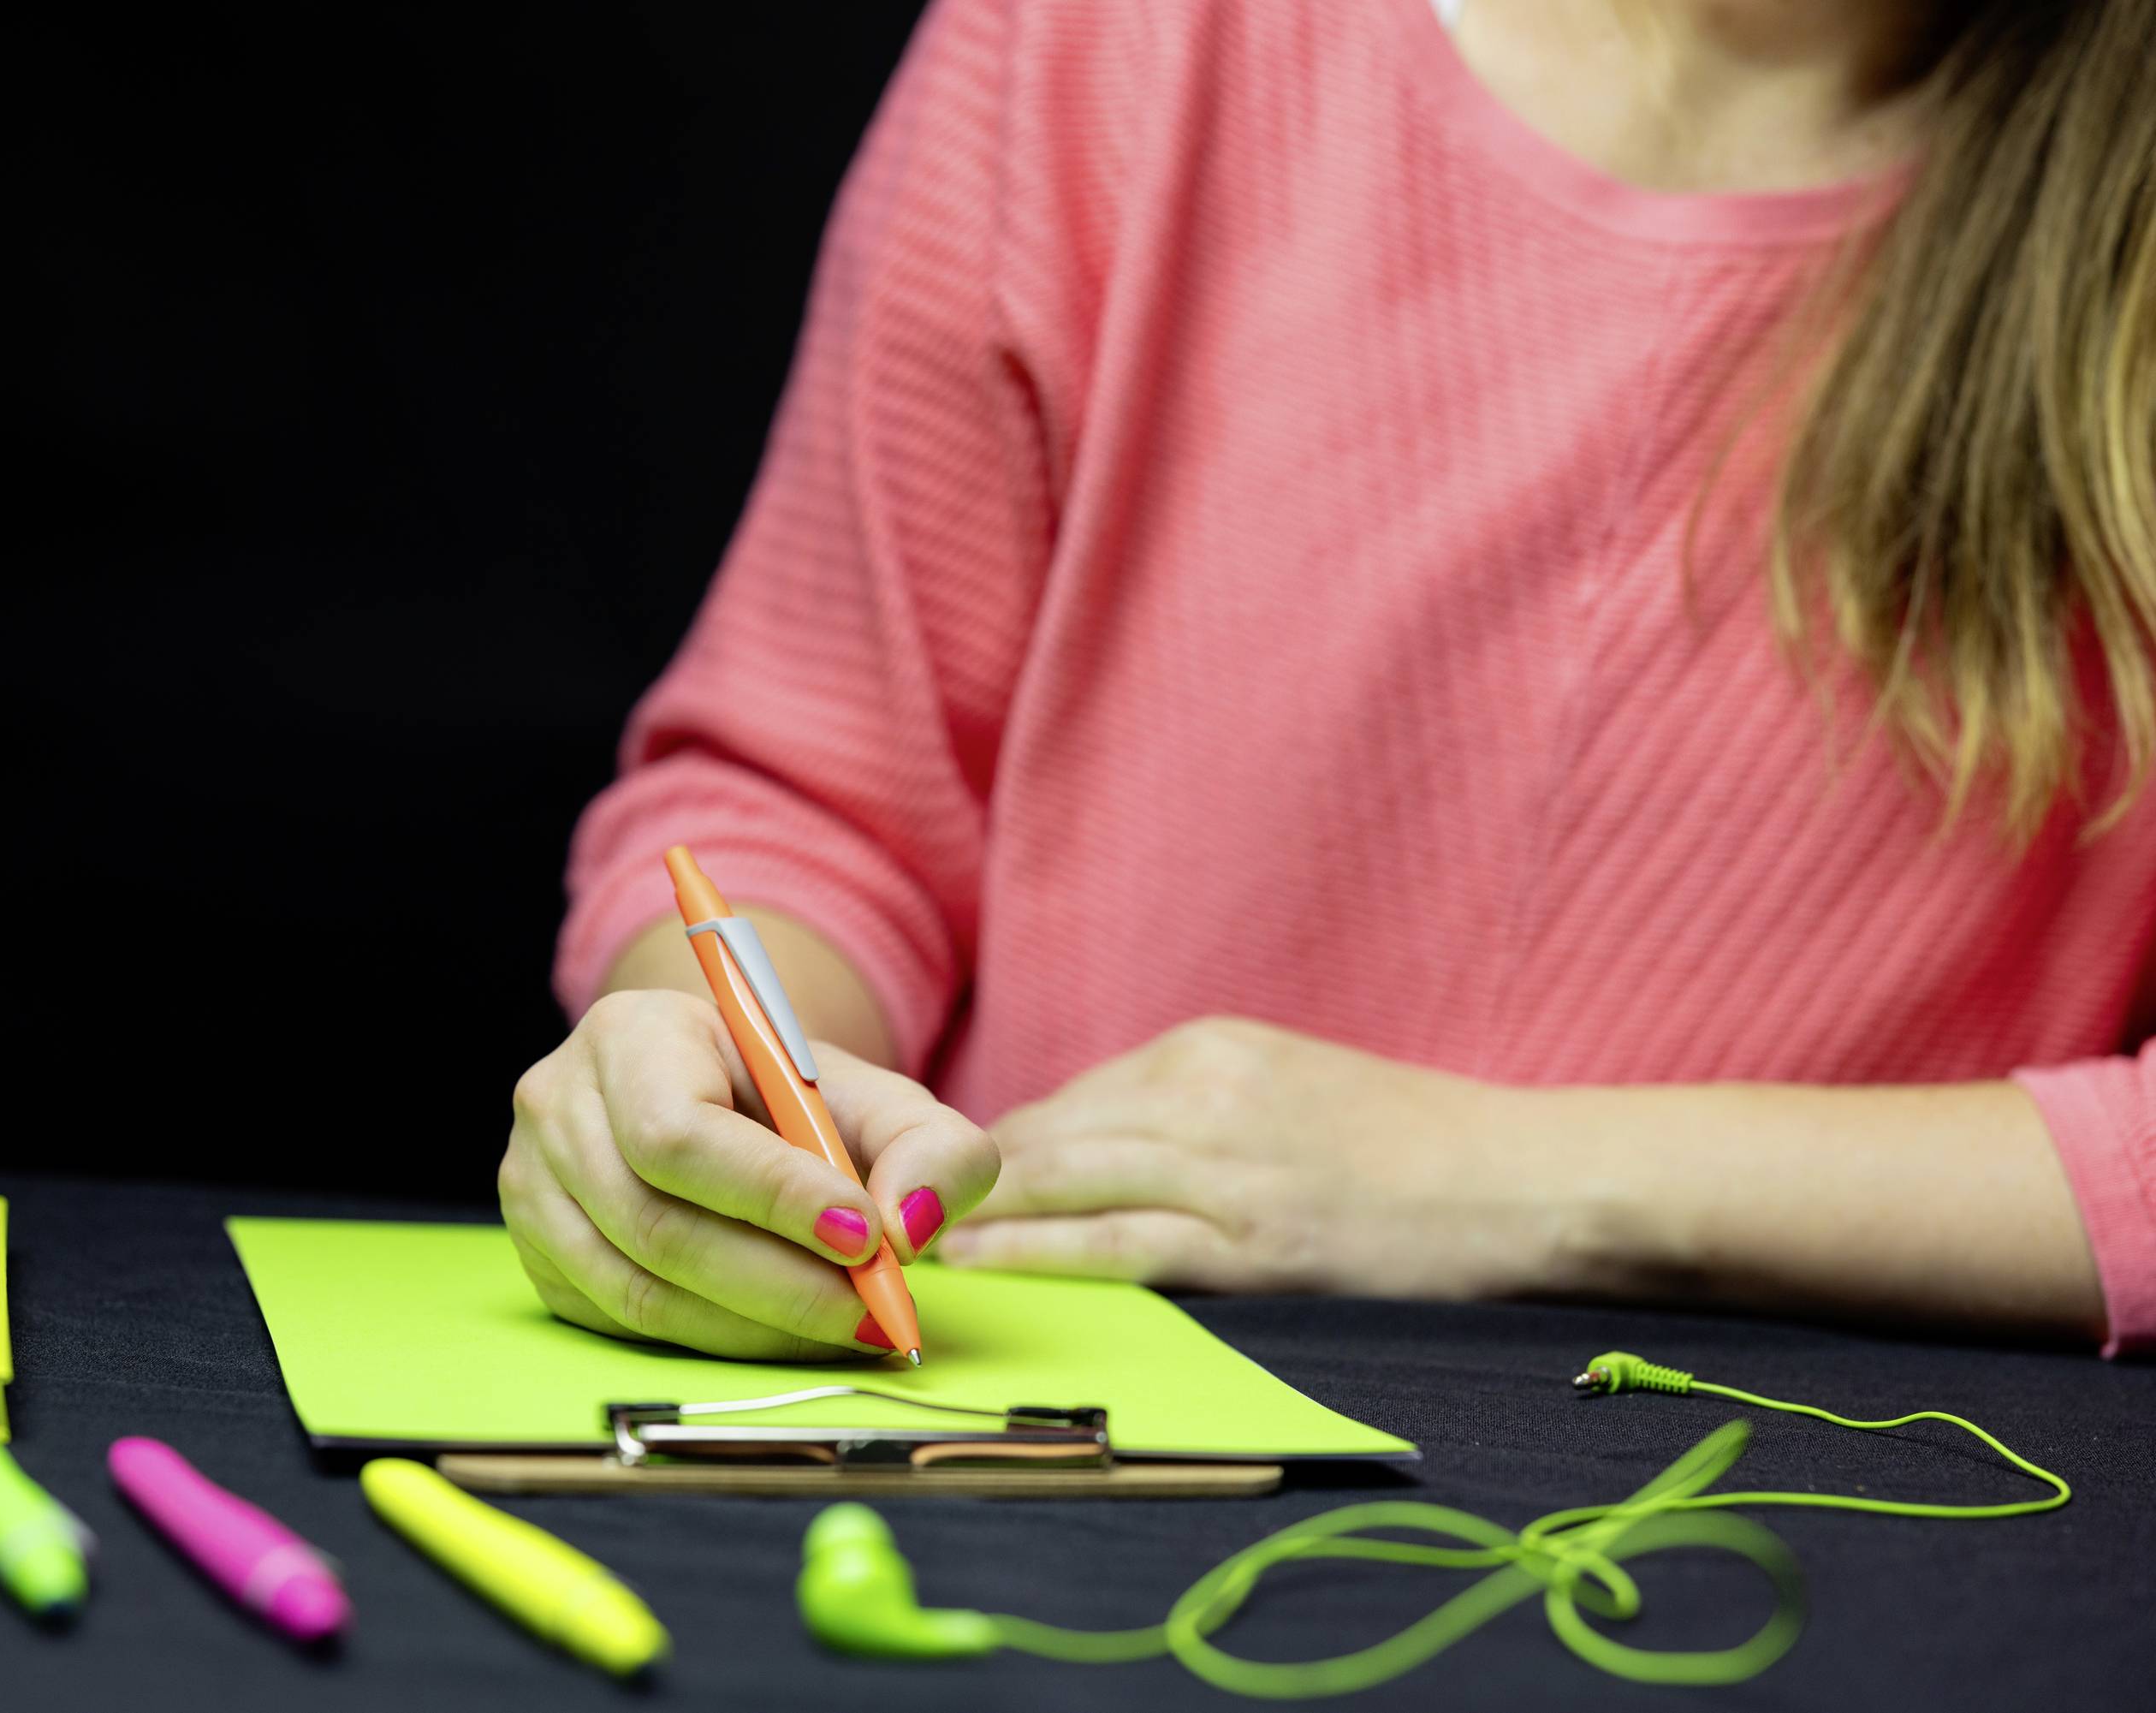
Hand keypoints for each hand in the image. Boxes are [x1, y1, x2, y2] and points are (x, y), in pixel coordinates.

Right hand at [499, 989, 998, 1357]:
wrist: (715, 1101)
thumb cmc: (792, 1099)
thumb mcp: (875, 1097)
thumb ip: (926, 1146)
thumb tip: (910, 1227)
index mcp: (630, 1034)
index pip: (678, 1131)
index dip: (771, 1195)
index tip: (864, 1238)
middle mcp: (558, 1106)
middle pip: (657, 1223)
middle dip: (780, 1283)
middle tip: (873, 1310)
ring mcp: (533, 1190)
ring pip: (640, 1290)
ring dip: (756, 1326)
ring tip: (846, 1327)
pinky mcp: (541, 1262)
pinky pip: (627, 1325)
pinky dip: (719, 1342)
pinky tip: (785, 1334)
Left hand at [942, 1018, 1564, 1297]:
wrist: (1532, 1179)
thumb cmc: (1414, 1145)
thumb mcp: (1288, 1090)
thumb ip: (1194, 1111)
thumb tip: (1090, 1155)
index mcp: (1209, 1049)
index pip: (1064, 1103)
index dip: (982, 1153)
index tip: (919, 1184)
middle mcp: (1203, 1092)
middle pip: (1042, 1135)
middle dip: (950, 1179)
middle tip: (866, 1214)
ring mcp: (1227, 1165)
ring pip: (1060, 1182)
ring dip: (965, 1215)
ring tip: (883, 1242)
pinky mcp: (1254, 1240)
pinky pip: (1116, 1244)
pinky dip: (1032, 1254)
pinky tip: (970, 1266)